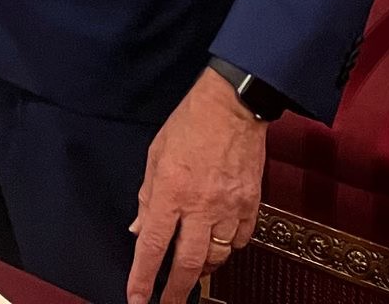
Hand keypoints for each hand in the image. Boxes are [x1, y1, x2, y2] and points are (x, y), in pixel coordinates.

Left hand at [126, 71, 264, 303]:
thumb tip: (138, 230)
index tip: (137, 299)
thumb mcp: (156, 155)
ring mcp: (228, 207)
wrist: (232, 105)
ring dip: (203, 269)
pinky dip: (230, 247)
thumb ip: (147, 197)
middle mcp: (199, 206)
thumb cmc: (190, 123)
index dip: (142, 278)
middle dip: (176, 292)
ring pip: (216, 256)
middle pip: (187, 264)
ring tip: (194, 271)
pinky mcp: (251, 203)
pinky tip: (221, 243)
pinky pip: (240, 239)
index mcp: (171, 192)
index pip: (152, 246)